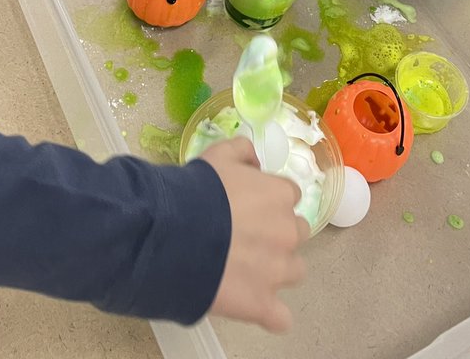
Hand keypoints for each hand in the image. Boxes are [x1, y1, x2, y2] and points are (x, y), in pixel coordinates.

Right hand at [202, 137, 307, 331]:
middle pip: (296, 233)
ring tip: (246, 271)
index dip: (268, 203)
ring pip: (294, 272)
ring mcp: (278, 271)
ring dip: (276, 271)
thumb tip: (255, 162)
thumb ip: (243, 152)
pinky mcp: (263, 304)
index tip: (249, 208)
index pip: (288, 197)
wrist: (174, 233)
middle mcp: (287, 232)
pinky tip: (254, 307)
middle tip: (246, 237)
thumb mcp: (219, 154)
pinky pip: (280, 317)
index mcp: (280, 195)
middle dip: (277, 235)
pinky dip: (270, 313)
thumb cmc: (197, 190)